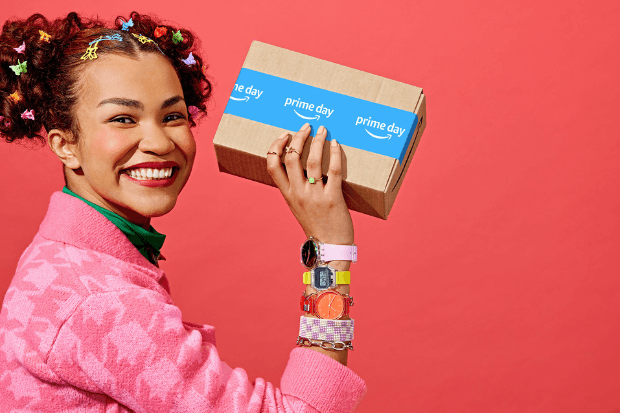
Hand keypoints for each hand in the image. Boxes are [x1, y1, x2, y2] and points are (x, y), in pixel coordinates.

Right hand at [266, 123, 353, 244]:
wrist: (330, 247)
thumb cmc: (317, 225)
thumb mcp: (298, 207)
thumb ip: (296, 188)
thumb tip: (301, 166)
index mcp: (287, 194)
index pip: (271, 165)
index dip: (276, 146)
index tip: (285, 135)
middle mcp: (298, 193)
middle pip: (291, 157)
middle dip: (298, 137)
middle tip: (306, 127)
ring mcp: (314, 195)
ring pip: (311, 160)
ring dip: (316, 140)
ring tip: (322, 130)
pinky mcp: (332, 198)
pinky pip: (332, 170)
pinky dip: (334, 153)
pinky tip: (336, 144)